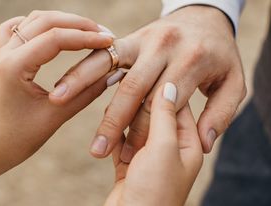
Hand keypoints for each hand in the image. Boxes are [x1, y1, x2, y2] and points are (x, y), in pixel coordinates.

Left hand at [0, 11, 113, 169]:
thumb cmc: (22, 137)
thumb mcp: (58, 115)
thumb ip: (87, 92)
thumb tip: (113, 73)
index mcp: (14, 67)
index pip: (55, 38)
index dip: (86, 37)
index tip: (109, 41)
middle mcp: (5, 53)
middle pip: (45, 21)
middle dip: (78, 23)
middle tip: (103, 33)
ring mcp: (3, 51)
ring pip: (34, 19)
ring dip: (63, 21)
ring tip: (87, 31)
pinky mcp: (5, 55)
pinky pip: (19, 27)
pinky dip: (39, 24)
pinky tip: (54, 31)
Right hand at [48, 6, 245, 158]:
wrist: (204, 16)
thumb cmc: (220, 56)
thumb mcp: (234, 84)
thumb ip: (221, 114)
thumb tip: (205, 141)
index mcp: (192, 59)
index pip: (163, 104)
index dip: (146, 133)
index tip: (131, 157)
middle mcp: (165, 46)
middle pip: (134, 88)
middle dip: (114, 122)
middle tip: (96, 149)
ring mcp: (143, 39)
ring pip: (109, 64)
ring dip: (82, 83)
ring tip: (58, 100)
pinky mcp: (128, 38)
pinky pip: (101, 55)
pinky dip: (82, 69)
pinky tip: (65, 84)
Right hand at [104, 83, 202, 205]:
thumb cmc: (155, 190)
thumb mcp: (165, 149)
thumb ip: (166, 117)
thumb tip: (168, 86)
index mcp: (188, 142)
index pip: (178, 105)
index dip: (162, 87)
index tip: (145, 68)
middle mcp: (170, 147)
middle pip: (154, 114)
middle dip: (138, 102)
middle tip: (122, 81)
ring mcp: (149, 156)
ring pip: (135, 125)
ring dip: (122, 117)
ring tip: (111, 101)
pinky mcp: (129, 164)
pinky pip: (121, 140)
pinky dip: (113, 132)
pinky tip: (105, 122)